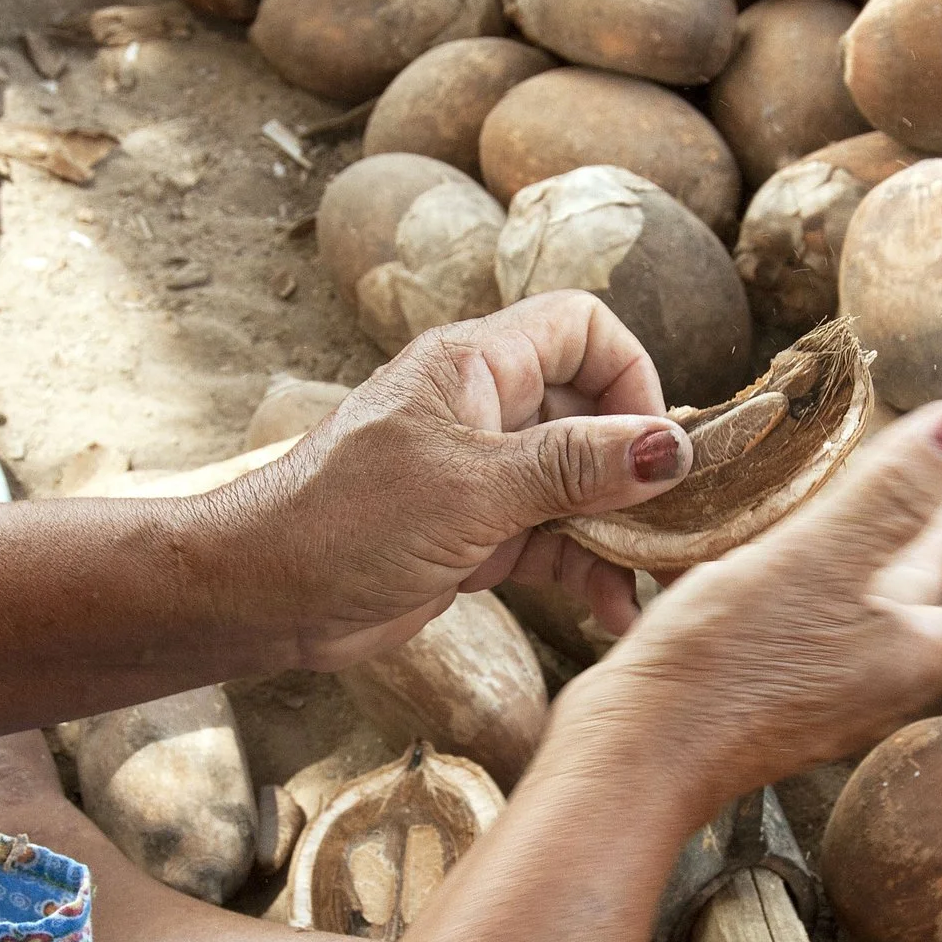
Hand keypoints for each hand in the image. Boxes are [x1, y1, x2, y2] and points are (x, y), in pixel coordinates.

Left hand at [242, 292, 694, 671]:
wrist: (261, 597)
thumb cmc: (346, 520)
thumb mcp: (474, 488)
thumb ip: (575, 467)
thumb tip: (670, 447)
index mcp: (477, 365)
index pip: (582, 329)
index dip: (630, 375)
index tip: (651, 444)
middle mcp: (486, 410)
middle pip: (594, 415)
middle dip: (639, 469)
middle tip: (680, 526)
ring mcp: (482, 476)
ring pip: (580, 487)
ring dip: (620, 532)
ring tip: (657, 579)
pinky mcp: (476, 537)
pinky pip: (553, 543)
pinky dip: (586, 573)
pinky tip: (613, 612)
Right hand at [554, 401, 941, 819]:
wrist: (636, 757)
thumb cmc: (730, 665)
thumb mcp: (820, 557)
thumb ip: (895, 492)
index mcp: (912, 655)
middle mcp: (874, 682)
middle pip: (926, 608)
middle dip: (933, 546)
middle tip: (933, 491)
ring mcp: (815, 694)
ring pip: (861, 615)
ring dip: (867, 562)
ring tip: (850, 511)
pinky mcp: (758, 695)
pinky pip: (802, 628)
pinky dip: (804, 583)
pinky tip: (765, 556)